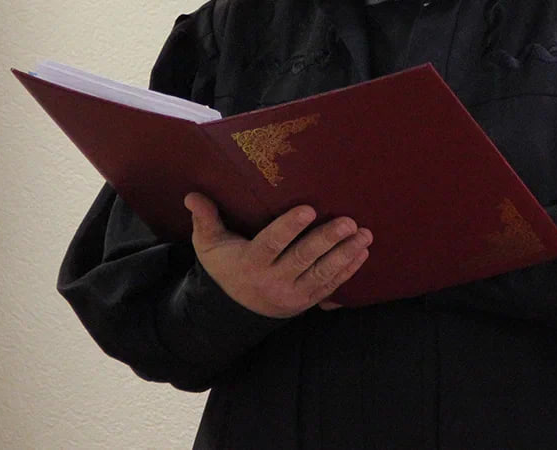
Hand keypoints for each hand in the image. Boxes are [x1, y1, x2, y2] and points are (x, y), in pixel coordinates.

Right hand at [184, 192, 372, 318]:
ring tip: (364, 235)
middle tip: (349, 222)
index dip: (290, 227)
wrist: (236, 310)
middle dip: (328, 240)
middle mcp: (274, 280)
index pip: (272, 244)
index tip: (309, 209)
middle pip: (303, 258)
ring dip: (346, 254)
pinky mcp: (307, 301)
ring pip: (322, 273)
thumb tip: (192, 195)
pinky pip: (331, 286)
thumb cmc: (226, 267)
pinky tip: (362, 253)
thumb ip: (205, 220)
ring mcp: (293, 293)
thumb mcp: (209, 246)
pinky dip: (349, 270)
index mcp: (251, 263)